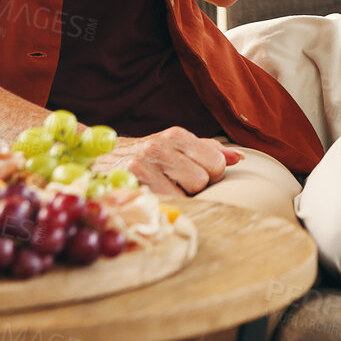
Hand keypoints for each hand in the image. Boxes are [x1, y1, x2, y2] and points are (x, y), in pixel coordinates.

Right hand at [94, 127, 243, 196]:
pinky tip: (153, 197)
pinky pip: (163, 205)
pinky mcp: (128, 183)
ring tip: (163, 190)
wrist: (101, 159)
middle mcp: (159, 146)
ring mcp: (142, 166)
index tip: (196, 176)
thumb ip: (209, 150)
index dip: (211, 175)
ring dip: (178, 198)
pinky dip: (163, 206)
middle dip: (194, 188)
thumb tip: (239, 157)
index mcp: (176, 135)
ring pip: (185, 195)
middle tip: (176, 184)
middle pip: (202, 180)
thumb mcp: (176, 146)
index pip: (216, 163)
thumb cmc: (147, 156)